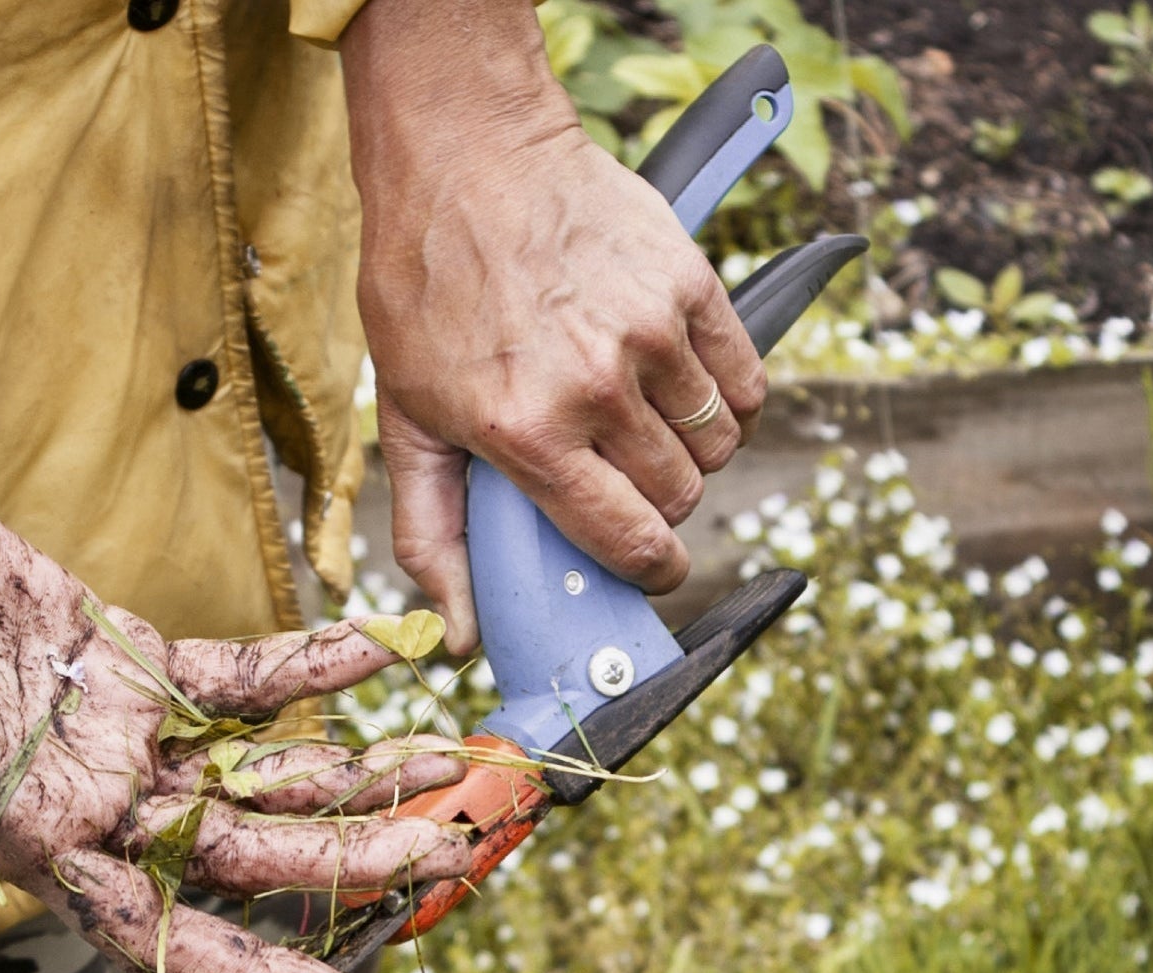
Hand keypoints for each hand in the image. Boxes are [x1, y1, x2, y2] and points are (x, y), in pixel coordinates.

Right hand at [0, 429, 471, 972]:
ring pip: (257, 766)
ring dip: (350, 766)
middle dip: (342, 856)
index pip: (156, 929)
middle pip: (239, 850)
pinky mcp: (130, 656)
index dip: (251, 971)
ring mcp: (120, 730)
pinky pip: (238, 673)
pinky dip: (306, 662)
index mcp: (33, 838)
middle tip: (446, 853)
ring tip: (446, 762)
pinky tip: (378, 647)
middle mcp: (93, 799)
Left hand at [344, 0, 765, 652]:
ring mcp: (650, 332)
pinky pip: (744, 379)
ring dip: (694, 452)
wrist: (467, 158)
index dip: (651, 571)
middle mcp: (595, 388)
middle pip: (679, 495)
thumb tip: (462, 635)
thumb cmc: (427, 289)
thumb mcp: (407, 419)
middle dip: (661, 504)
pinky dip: (729, 399)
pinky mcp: (689, 284)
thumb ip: (433, 534)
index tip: (654, 569)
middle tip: (625, 479)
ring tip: (647, 428)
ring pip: (719, 443)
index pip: (627, 539)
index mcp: (525, 432)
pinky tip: (686, 388)